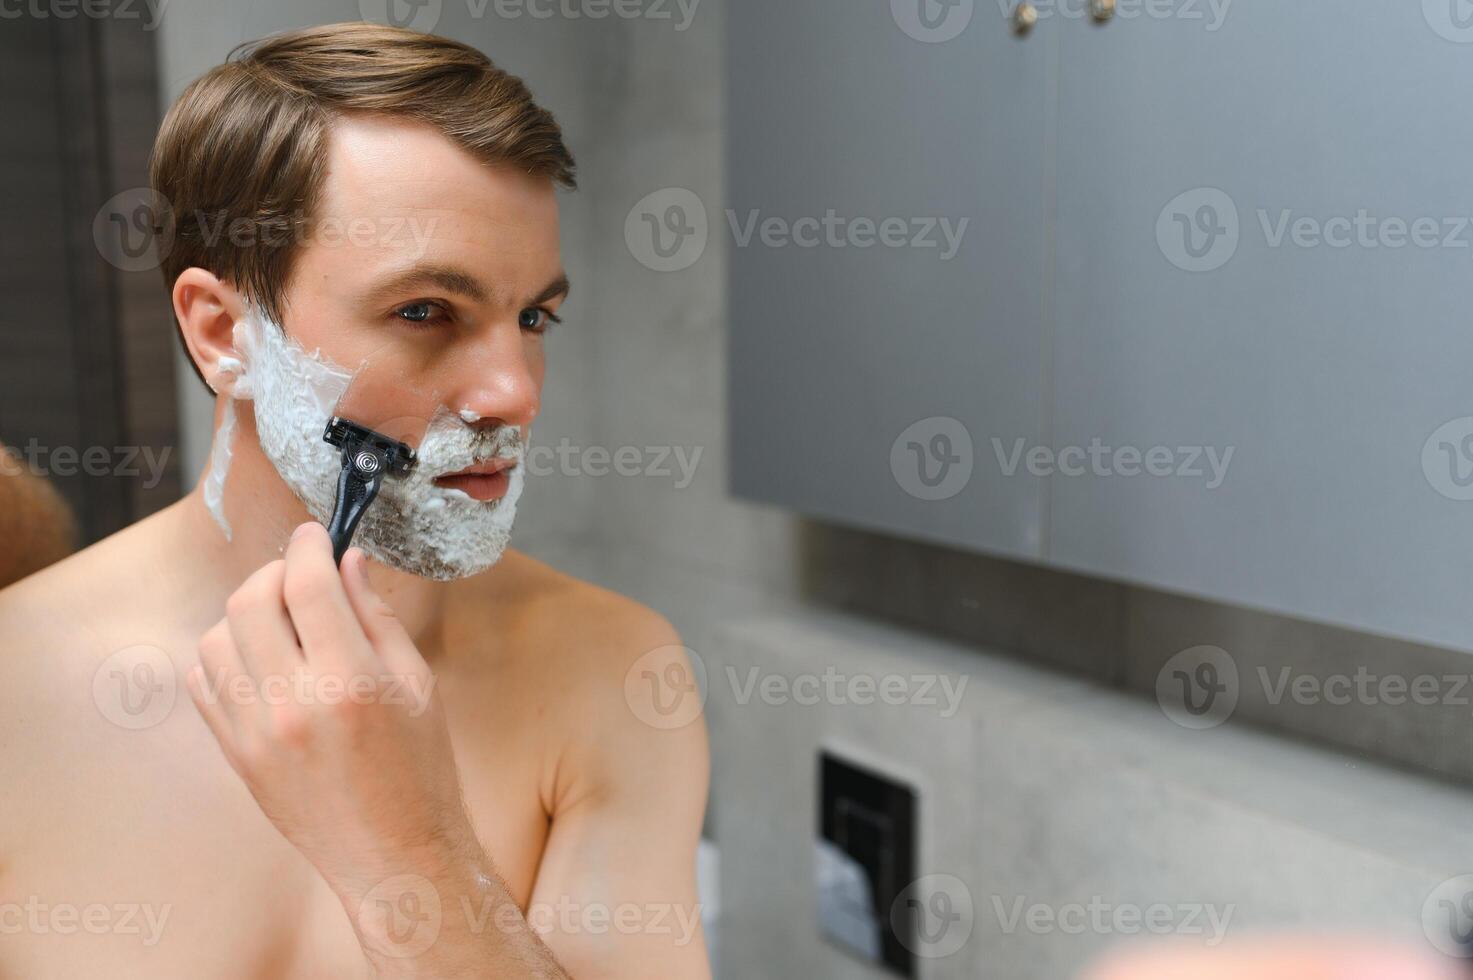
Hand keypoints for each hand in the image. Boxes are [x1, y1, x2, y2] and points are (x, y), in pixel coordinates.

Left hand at [187, 522, 479, 905]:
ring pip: (217, 637)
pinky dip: (224, 656)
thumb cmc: (419, 770)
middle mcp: (294, 703)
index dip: (309, 546)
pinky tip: (260, 660)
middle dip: (274, 572)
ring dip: (246, 614)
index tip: (316, 534)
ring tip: (280, 621)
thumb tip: (348, 563)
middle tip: (300, 574)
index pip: (308, 584)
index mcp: (351, 681)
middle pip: (251, 601)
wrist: (392, 852)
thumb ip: (376, 618)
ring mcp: (255, 732)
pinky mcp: (234, 754)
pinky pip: (203, 682)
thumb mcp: (418, 684)